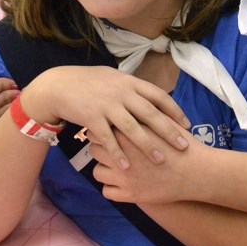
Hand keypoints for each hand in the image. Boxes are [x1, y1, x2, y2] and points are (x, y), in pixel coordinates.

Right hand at [21, 66, 190, 168]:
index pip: (159, 96)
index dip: (175, 111)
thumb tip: (153, 97)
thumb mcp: (114, 78)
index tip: (187, 125)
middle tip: (183, 147)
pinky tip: (127, 167)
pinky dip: (118, 153)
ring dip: (147, 145)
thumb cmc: (89, 82)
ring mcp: (107, 105)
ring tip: (160, 160)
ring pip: (132, 128)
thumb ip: (133, 88)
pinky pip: (108, 139)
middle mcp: (122, 93)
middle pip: (150, 114)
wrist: (60, 85)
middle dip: (168, 131)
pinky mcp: (92, 118)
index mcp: (130, 82)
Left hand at [90, 126, 203, 203]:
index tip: (109, 130)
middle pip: (94, 149)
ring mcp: (124, 177)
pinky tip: (121, 182)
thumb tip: (130, 107)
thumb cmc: (181, 144)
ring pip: (97, 172)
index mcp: (128, 134)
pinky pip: (107, 192)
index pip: (101, 128)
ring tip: (116, 166)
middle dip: (101, 148)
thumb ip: (144, 115)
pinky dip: (111, 187)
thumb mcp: (163, 122)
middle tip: (111, 148)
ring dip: (104, 168)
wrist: (195, 171)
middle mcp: (122, 155)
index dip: (103, 128)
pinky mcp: (130, 195)